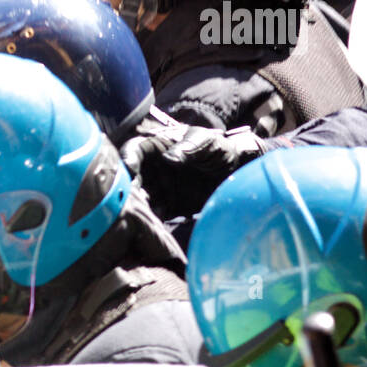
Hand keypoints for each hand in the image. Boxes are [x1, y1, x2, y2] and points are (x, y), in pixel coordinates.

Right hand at [120, 110, 265, 219]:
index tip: (129, 170)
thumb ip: (189, 148)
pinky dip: (153, 219)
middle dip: (130, 189)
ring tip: (143, 215)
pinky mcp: (169, 206)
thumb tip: (169, 158)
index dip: (128, 158)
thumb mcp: (206, 142)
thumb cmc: (220, 148)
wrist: (238, 170)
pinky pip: (156, 214)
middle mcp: (153, 169)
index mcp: (158, 147)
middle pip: (132, 178)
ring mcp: (159, 188)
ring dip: (140, 207)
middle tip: (135, 199)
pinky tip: (155, 225)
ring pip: (141, 198)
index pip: (135, 150)